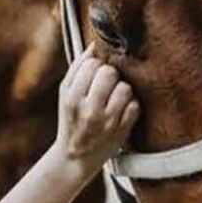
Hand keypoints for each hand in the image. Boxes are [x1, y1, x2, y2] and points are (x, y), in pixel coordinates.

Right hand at [54, 44, 140, 175]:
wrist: (74, 158)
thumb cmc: (71, 119)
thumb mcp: (65, 93)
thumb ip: (78, 67)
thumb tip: (96, 44)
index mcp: (71, 97)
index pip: (92, 63)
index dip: (96, 65)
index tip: (94, 74)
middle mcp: (89, 110)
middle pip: (110, 72)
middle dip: (110, 75)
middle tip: (106, 85)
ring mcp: (107, 122)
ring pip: (125, 87)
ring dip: (122, 90)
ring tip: (114, 98)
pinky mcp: (122, 131)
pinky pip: (135, 105)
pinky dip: (130, 106)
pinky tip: (121, 111)